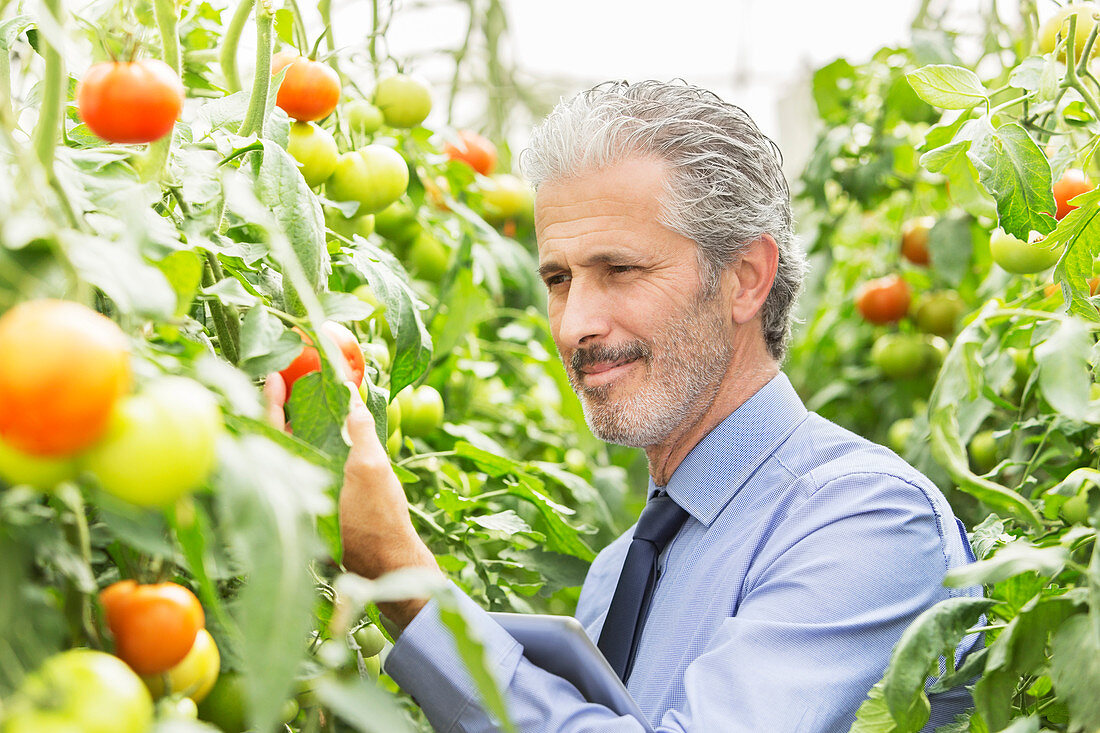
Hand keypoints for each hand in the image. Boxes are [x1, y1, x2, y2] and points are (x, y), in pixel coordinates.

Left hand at [262, 374, 440, 628]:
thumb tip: (350, 397)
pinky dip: (314, 450)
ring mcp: (304, 501)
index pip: (275, 431)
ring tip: (306, 402)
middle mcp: (293, 490)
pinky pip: (309, 471)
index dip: (272, 401)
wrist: (391, 564)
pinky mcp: (317, 511)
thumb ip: (359, 431)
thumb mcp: (373, 466)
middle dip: (282, 410)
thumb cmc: (381, 518)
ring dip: (298, 429)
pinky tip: (327, 437)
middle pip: (279, 442)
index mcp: (298, 476)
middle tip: (288, 382)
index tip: (274, 375)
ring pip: (293, 457)